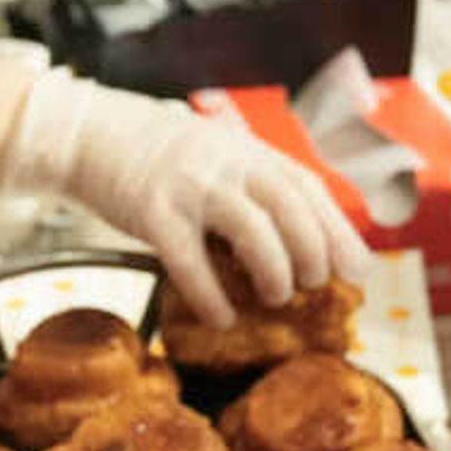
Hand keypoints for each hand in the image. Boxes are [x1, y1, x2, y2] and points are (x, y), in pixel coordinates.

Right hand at [0, 71, 368, 323]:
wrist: (92, 134)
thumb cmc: (162, 156)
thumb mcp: (218, 154)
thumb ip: (255, 185)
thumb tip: (301, 241)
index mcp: (247, 150)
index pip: (307, 187)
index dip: (338, 229)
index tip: (357, 267)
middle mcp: (227, 163)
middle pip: (290, 207)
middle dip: (312, 251)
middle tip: (314, 284)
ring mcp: (190, 186)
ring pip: (251, 230)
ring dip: (273, 270)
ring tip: (275, 296)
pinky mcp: (152, 211)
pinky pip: (190, 260)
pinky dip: (211, 295)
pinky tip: (222, 316)